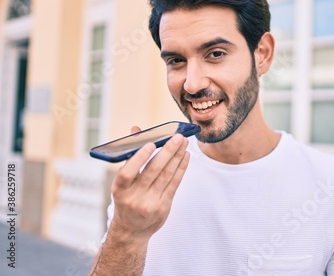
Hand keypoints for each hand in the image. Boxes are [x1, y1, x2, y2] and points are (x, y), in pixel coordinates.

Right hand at [108, 126, 189, 243]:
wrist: (131, 231)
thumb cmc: (126, 198)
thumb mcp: (123, 181)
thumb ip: (130, 155)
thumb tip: (136, 129)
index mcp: (119, 190)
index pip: (127, 172)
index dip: (139, 158)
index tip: (152, 143)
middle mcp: (134, 198)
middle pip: (153, 171)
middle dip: (168, 152)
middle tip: (178, 137)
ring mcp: (150, 204)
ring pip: (166, 176)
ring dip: (177, 157)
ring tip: (184, 142)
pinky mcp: (163, 208)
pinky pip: (174, 184)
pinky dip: (181, 168)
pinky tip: (185, 156)